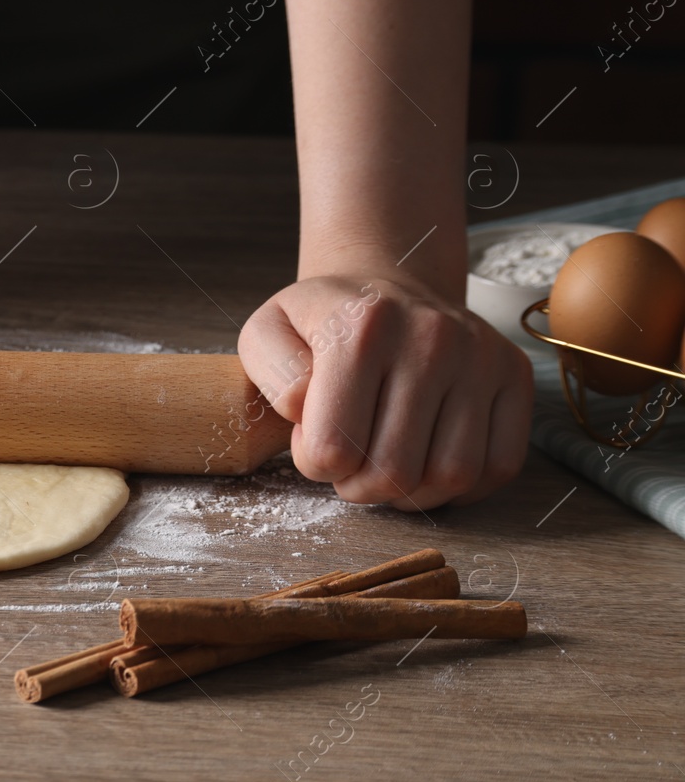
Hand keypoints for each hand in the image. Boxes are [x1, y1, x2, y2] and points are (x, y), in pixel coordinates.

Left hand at [237, 274, 532, 510]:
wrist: (384, 289)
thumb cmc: (322, 323)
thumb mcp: (267, 333)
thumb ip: (273, 376)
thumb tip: (306, 413)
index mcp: (361, 327)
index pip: (333, 448)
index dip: (315, 464)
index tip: (314, 440)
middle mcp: (431, 337)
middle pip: (395, 472)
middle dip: (360, 487)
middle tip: (350, 464)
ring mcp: (480, 355)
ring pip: (451, 476)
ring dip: (411, 493)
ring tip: (385, 464)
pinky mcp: (514, 374)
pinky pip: (498, 465)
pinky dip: (461, 485)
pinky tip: (427, 463)